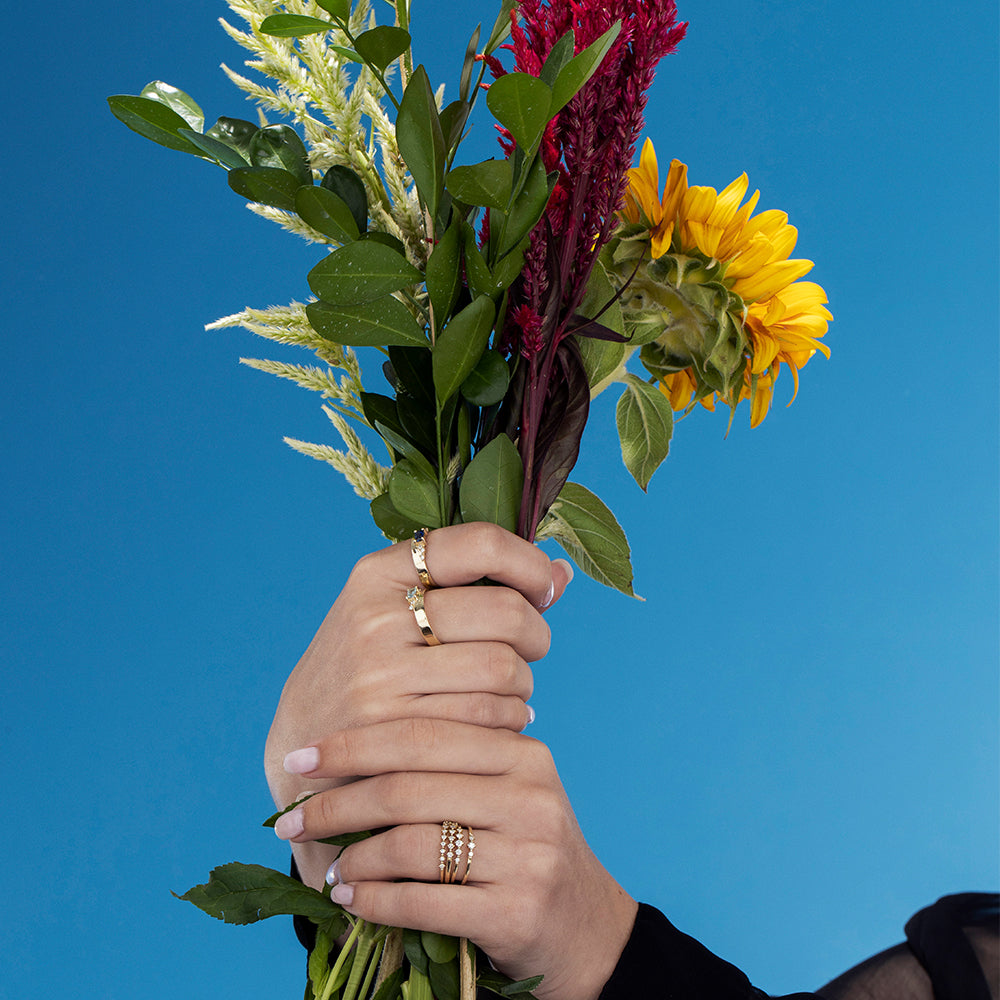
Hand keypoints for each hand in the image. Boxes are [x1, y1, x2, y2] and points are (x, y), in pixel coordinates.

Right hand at [264, 523, 571, 888]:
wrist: (304, 751)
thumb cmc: (372, 670)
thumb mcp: (400, 612)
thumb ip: (479, 586)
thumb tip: (564, 571)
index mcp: (379, 573)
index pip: (481, 542)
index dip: (529, 564)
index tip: (543, 589)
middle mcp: (376, 618)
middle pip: (506, 613)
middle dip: (536, 633)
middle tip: (529, 650)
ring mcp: (381, 678)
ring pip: (505, 670)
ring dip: (524, 684)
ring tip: (507, 690)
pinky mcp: (394, 734)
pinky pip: (490, 719)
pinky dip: (510, 721)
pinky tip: (495, 723)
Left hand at [275, 719, 637, 999]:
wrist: (589, 932)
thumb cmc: (526, 852)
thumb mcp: (504, 795)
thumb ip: (450, 767)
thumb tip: (342, 754)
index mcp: (523, 754)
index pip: (421, 736)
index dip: (351, 745)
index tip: (300, 759)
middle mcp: (530, 796)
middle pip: (407, 788)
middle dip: (334, 805)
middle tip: (290, 821)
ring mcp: (529, 854)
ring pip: (409, 844)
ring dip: (353, 859)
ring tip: (330, 870)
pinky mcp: (518, 911)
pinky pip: (423, 901)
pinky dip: (375, 901)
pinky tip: (352, 900)